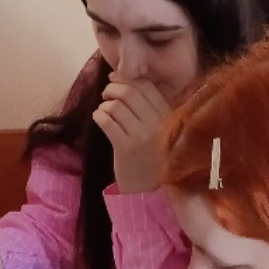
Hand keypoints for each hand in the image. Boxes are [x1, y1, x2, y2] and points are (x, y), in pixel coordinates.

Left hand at [92, 77, 175, 193]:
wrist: (150, 190)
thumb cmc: (152, 156)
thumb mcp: (160, 129)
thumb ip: (149, 108)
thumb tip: (123, 79)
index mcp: (169, 116)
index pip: (147, 87)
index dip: (128, 78)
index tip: (116, 79)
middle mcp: (158, 123)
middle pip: (130, 92)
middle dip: (113, 88)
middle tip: (107, 94)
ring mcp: (141, 136)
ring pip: (116, 106)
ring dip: (105, 104)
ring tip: (104, 109)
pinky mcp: (125, 147)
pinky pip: (107, 121)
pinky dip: (99, 116)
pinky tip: (99, 119)